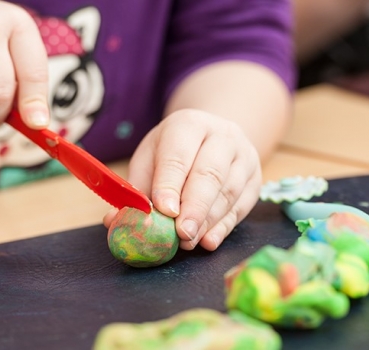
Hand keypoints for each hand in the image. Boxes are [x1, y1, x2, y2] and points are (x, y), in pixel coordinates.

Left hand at [104, 109, 261, 250]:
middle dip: (194, 207)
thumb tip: (113, 221)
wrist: (213, 136)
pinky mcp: (255, 179)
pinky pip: (241, 206)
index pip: (179, 156)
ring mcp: (243, 156)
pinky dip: (224, 227)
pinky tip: (208, 241)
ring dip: (207, 221)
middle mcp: (221, 136)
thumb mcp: (150, 158)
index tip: (164, 210)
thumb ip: (136, 189)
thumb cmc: (174, 151)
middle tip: (180, 234)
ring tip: (188, 241)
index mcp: (188, 124)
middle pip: (209, 174)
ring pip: (228, 192)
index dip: (170, 184)